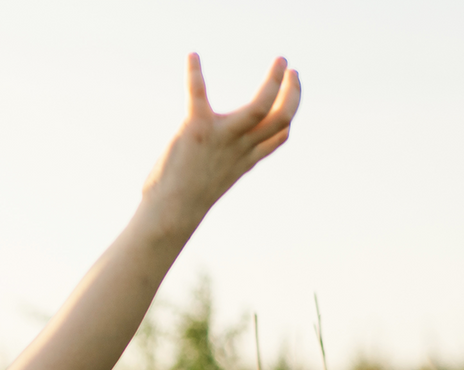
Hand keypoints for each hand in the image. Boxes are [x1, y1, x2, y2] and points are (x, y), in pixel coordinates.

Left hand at [142, 54, 300, 226]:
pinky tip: (192, 57)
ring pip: (261, 106)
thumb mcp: (209, 187)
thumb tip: (207, 171)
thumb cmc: (181, 207)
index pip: (278, 137)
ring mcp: (221, 138)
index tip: (289, 101)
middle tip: (292, 72)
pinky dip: (194, 74)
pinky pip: (198, 94)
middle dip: (292, 93)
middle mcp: (239, 148)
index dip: (288, 117)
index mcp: (243, 162)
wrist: (170, 217)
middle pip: (281, 118)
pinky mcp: (196, 129)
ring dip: (274, 82)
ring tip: (281, 62)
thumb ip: (215, 170)